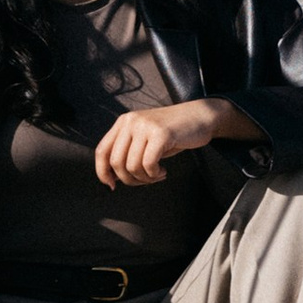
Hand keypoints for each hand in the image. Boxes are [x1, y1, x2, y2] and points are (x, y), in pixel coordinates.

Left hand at [93, 95, 255, 186]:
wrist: (199, 116)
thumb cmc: (172, 133)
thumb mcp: (144, 140)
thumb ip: (128, 153)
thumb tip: (112, 178)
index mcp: (123, 122)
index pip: (102, 151)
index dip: (102, 172)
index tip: (111, 185)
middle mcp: (130, 121)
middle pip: (116, 162)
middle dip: (129, 180)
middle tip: (145, 180)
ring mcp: (145, 126)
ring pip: (132, 166)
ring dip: (145, 178)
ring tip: (156, 175)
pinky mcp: (161, 133)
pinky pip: (148, 164)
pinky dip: (154, 174)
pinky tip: (163, 171)